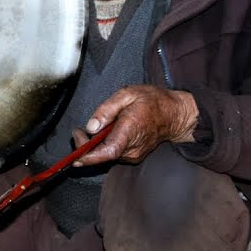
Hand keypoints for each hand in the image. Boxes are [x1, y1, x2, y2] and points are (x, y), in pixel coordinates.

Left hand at [71, 85, 198, 166]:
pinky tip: (106, 133)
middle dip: (85, 146)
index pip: (107, 152)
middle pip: (102, 155)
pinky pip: (113, 154)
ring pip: (106, 155)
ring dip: (95, 145)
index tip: (75, 148)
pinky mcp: (134, 156)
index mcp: (130, 130)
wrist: (175, 114)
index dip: (87, 156)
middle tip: (79, 131)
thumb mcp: (128, 94)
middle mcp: (132, 148)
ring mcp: (134, 154)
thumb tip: (91, 127)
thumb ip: (107, 109)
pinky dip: (104, 146)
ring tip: (96, 128)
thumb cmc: (153, 102)